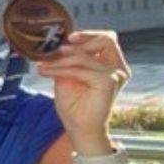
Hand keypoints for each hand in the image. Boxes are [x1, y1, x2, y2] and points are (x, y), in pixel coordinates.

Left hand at [36, 30, 128, 153]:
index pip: (106, 39)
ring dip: (61, 59)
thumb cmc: (75, 104)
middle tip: (60, 47)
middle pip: (106, 39)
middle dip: (82, 39)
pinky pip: (80, 68)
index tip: (68, 38)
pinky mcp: (108, 81)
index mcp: (112, 65)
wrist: (79, 128)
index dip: (88, 35)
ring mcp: (115, 75)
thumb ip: (70, 59)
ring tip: (45, 65)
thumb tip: (59, 43)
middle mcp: (118, 68)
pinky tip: (47, 71)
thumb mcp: (69, 75)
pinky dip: (60, 68)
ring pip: (85, 55)